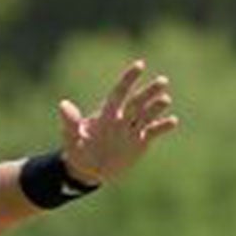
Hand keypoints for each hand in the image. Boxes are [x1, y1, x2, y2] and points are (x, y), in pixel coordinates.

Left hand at [57, 60, 177, 186]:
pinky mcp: (140, 142)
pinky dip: (162, 127)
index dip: (129, 79)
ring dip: (156, 107)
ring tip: (165, 99)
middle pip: (137, 101)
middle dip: (149, 91)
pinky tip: (173, 121)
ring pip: (147, 114)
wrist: (87, 171)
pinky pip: (153, 132)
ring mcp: (132, 129)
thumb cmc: (77, 151)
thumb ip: (70, 123)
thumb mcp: (71, 139)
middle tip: (162, 80)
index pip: (119, 92)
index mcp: (106, 113)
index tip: (140, 65)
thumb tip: (63, 104)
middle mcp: (122, 118)